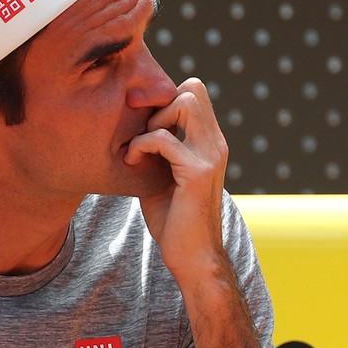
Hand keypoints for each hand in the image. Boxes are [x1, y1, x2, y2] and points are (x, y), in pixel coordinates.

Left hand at [123, 78, 231, 288]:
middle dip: (160, 104)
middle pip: (193, 89)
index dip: (166, 102)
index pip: (195, 93)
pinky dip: (141, 145)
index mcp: (210, 144)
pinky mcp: (197, 172)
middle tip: (142, 132)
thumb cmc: (174, 222)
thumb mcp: (163, 177)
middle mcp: (216, 144)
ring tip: (140, 148)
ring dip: (154, 120)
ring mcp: (209, 156)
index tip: (144, 127)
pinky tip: (132, 162)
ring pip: (184, 103)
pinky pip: (163, 138)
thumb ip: (158, 152)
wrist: (192, 258)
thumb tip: (132, 130)